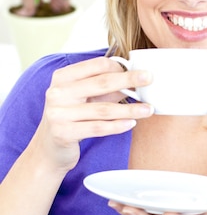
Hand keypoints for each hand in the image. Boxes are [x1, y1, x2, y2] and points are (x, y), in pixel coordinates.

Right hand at [33, 56, 153, 172]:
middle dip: (129, 80)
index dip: (119, 67)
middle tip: (150, 78)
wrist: (49, 149)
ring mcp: (58, 113)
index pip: (96, 65)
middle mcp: (58, 92)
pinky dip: (117, 126)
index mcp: (62, 77)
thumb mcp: (85, 98)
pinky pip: (98, 128)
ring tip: (148, 109)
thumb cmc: (71, 118)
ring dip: (129, 109)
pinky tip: (131, 123)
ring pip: (103, 109)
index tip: (137, 71)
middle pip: (101, 83)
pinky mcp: (63, 133)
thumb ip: (105, 88)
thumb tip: (135, 79)